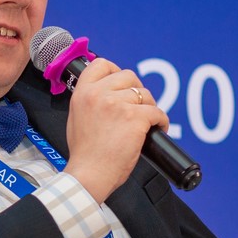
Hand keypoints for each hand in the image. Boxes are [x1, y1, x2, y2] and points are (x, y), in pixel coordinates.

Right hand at [61, 58, 168, 202]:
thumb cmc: (84, 154)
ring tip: (147, 122)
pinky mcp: (135, 118)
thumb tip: (109, 94)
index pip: (101, 64)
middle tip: (138, 106)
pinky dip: (161, 121)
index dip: (115, 70)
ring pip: (145, 95)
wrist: (89, 173)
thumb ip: (90, 101)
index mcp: (82, 93)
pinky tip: (158, 129)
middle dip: (136, 90)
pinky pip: (157, 112)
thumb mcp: (76, 118)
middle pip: (128, 76)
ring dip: (149, 108)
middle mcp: (99, 94)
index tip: (122, 82)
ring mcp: (117, 104)